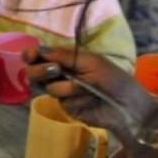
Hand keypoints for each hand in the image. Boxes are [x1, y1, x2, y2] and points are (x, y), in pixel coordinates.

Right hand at [24, 46, 156, 140]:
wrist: (127, 105)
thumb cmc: (113, 78)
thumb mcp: (90, 61)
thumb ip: (64, 56)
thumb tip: (38, 50)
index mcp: (64, 60)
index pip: (39, 55)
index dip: (30, 55)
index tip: (30, 56)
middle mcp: (58, 74)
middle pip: (33, 72)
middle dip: (40, 70)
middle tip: (55, 70)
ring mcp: (60, 91)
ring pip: (47, 87)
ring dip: (68, 86)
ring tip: (86, 87)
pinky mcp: (65, 107)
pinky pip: (62, 101)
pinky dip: (76, 98)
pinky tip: (89, 99)